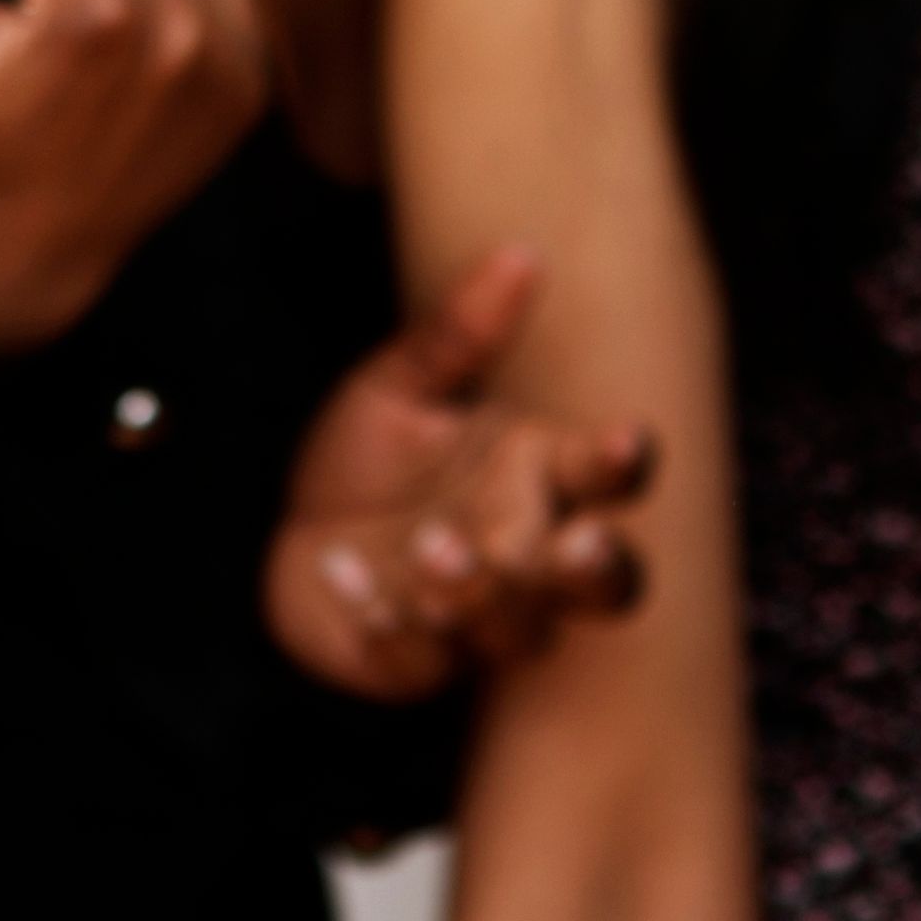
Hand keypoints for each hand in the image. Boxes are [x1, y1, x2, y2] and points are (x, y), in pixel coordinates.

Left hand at [265, 244, 657, 701]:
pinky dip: (389, 625)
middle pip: (608, 584)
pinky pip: (423, 662)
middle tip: (564, 548)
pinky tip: (347, 576)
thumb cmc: (370, 455)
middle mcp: (528, 553)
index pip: (609, 476)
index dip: (624, 461)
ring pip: (519, 631)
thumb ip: (457, 329)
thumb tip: (522, 254)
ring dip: (478, 591)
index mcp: (540, 475)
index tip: (621, 437)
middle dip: (594, 571)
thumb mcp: (397, 383)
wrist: (295, 533)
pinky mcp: (419, 665)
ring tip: (427, 546)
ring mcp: (481, 618)